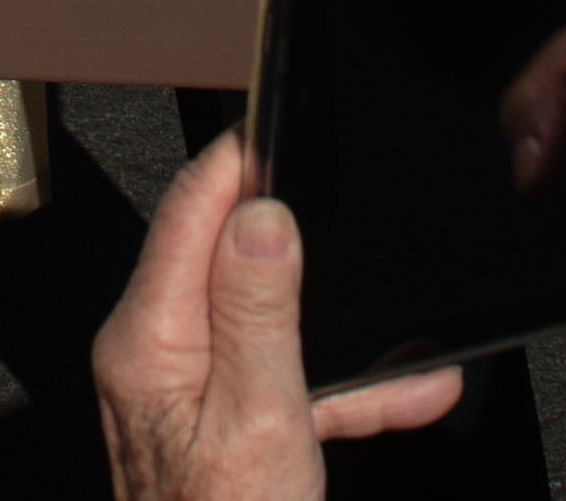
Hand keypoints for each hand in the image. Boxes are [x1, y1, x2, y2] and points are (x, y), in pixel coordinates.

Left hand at [94, 134, 463, 500]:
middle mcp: (155, 358)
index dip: (236, 165)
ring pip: (270, 332)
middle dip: (304, 247)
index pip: (187, 215)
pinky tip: (409, 393)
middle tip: (360, 218)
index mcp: (149, 338)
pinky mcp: (218, 439)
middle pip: (229, 266)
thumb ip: (258, 312)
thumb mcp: (258, 420)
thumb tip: (261, 212)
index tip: (279, 126)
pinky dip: (343, 389)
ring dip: (344, 330)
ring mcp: (184, 399)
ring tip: (416, 331)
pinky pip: (283, 389)